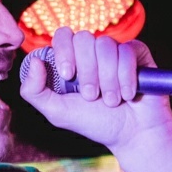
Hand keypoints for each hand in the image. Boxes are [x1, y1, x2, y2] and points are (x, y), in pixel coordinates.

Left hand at [21, 27, 171, 156]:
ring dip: (107, 79)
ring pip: (106, 45)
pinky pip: (128, 50)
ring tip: (111, 101)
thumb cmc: (94, 123)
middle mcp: (93, 52)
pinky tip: (128, 94)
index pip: (63, 36)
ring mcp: (116, 51)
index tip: (68, 76)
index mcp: (73, 60)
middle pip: (84, 38)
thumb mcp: (57, 112)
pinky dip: (126, 76)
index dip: (64, 52)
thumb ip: (34, 91)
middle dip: (87, 71)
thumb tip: (34, 61)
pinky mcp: (137, 53)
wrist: (131, 135)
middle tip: (91, 96)